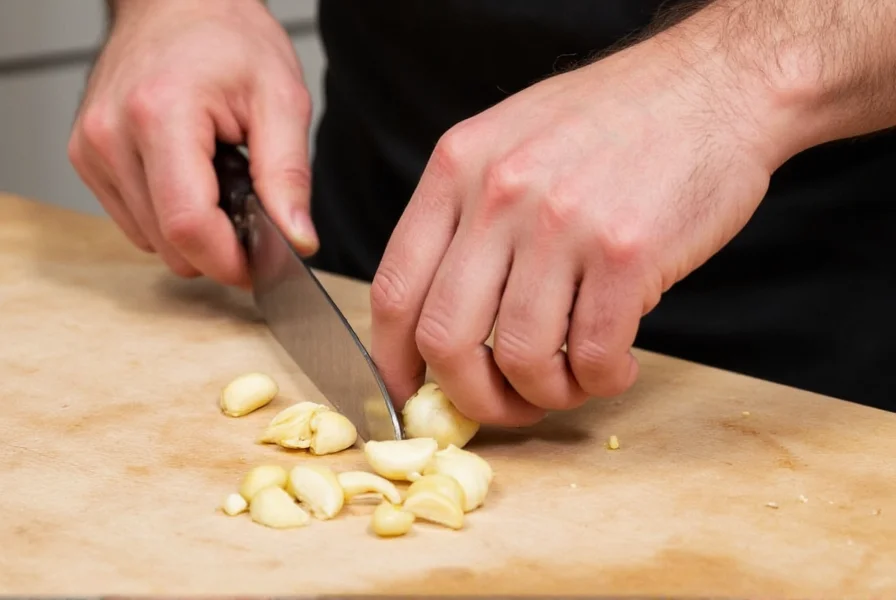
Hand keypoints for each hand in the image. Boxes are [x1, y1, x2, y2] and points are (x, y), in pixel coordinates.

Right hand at [68, 0, 316, 286]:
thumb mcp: (281, 99)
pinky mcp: (85, 157)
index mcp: (161, 115)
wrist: (179, 3)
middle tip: (249, 207)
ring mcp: (91, 148)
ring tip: (217, 180)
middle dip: (217, 245)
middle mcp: (112, 135)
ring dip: (192, 230)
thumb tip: (298, 240)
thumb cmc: (229, 38)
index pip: (188, 226)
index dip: (229, 261)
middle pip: (168, 243)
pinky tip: (190, 178)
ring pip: (149, 240)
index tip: (260, 265)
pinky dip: (168, 215)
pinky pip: (134, 221)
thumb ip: (289, 176)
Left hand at [370, 36, 782, 425]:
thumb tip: (442, 325)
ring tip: (573, 383)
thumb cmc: (613, 121)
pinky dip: (602, 382)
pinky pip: (594, 356)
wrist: (713, 86)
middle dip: (471, 397)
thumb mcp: (511, 142)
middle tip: (505, 407)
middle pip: (445, 339)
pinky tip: (617, 367)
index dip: (393, 360)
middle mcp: (498, 194)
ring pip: (521, 359)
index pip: (395, 290)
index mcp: (457, 167)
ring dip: (545, 396)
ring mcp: (561, 223)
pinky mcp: (626, 253)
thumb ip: (468, 219)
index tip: (411, 393)